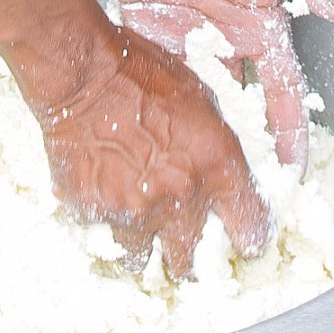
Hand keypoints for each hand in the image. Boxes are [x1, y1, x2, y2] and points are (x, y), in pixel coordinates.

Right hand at [31, 24, 270, 274]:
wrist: (81, 70)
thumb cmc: (139, 72)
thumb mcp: (201, 99)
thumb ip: (215, 148)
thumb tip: (220, 176)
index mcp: (217, 166)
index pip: (252, 230)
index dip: (247, 237)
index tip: (239, 240)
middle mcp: (180, 198)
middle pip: (192, 262)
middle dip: (187, 256)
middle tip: (179, 244)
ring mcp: (134, 210)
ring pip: (142, 260)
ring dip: (140, 242)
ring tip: (134, 220)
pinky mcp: (93, 211)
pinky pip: (101, 231)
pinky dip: (103, 218)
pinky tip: (101, 190)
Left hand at [107, 0, 333, 173]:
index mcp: (261, 25)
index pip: (282, 94)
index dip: (289, 138)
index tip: (292, 181)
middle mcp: (226, 42)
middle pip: (240, 111)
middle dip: (244, 156)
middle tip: (241, 205)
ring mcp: (185, 41)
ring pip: (196, 105)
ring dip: (196, 142)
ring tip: (192, 191)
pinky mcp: (146, 33)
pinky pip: (153, 79)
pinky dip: (152, 110)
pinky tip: (147, 146)